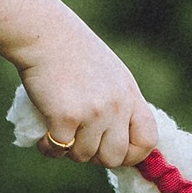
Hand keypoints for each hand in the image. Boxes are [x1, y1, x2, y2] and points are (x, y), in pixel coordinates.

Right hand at [17, 17, 157, 169]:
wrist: (44, 35)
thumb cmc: (71, 53)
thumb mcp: (108, 74)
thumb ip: (118, 103)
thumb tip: (117, 142)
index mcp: (129, 94)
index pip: (148, 139)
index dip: (133, 155)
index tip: (115, 154)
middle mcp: (117, 105)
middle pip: (114, 157)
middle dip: (95, 157)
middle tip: (79, 143)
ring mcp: (94, 112)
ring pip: (84, 156)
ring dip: (68, 151)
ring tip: (57, 133)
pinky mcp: (67, 117)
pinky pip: (60, 150)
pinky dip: (48, 148)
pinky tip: (43, 137)